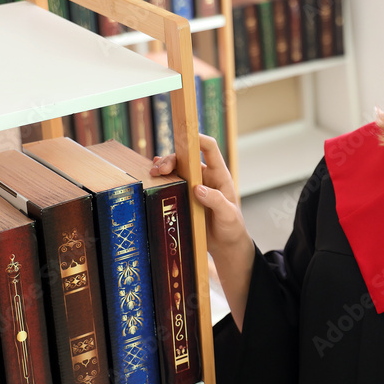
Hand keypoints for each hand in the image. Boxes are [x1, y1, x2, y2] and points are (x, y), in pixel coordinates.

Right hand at [150, 134, 250, 261]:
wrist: (225, 245)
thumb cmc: (231, 228)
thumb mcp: (228, 215)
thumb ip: (216, 201)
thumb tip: (198, 189)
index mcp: (219, 176)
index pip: (209, 149)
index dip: (198, 139)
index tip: (184, 138)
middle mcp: (205, 177)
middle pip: (186, 158)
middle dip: (172, 159)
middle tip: (160, 169)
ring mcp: (193, 186)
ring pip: (176, 169)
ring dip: (163, 167)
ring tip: (154, 172)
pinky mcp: (184, 197)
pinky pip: (171, 183)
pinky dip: (161, 177)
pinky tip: (152, 174)